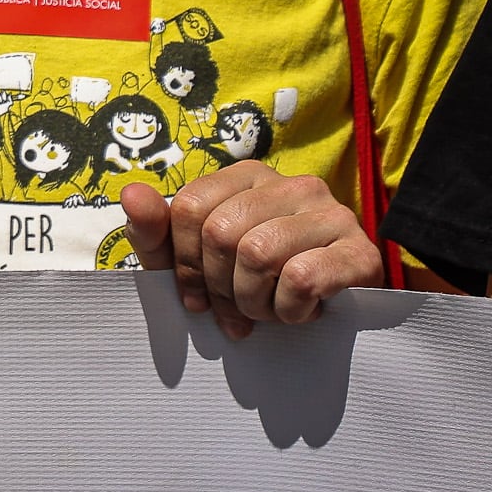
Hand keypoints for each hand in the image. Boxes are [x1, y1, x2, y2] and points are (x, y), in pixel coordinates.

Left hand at [120, 161, 380, 334]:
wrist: (334, 315)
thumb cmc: (254, 283)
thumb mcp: (194, 261)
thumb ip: (156, 231)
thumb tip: (131, 193)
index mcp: (248, 176)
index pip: (189, 207)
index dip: (184, 263)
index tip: (194, 299)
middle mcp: (292, 184)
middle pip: (222, 233)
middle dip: (220, 288)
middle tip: (236, 313)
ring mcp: (333, 213)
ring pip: (259, 254)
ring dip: (255, 302)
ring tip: (268, 311)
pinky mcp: (360, 251)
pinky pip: (302, 278)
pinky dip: (290, 310)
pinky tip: (302, 312)